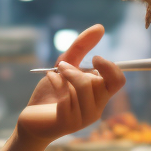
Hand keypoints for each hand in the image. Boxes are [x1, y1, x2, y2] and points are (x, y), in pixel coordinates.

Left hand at [16, 24, 125, 146]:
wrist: (31, 118)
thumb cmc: (51, 93)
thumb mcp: (65, 66)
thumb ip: (81, 48)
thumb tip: (100, 27)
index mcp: (99, 95)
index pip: (118, 81)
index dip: (111, 67)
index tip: (94, 58)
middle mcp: (96, 108)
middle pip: (105, 84)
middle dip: (84, 69)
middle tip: (65, 64)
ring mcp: (83, 117)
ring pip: (85, 88)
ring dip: (68, 74)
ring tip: (55, 71)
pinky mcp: (68, 123)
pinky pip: (67, 97)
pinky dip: (57, 82)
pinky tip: (49, 79)